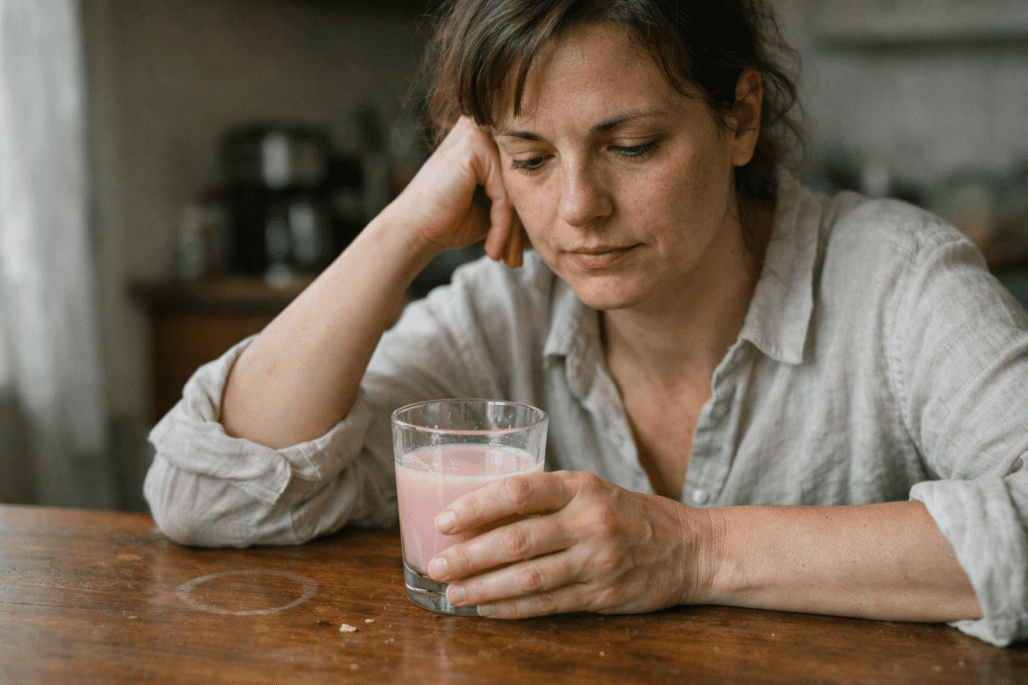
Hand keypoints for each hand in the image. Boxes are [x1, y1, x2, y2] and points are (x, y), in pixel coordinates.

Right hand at [394, 116, 528, 267]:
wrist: (414, 230)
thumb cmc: (450, 220)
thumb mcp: (495, 207)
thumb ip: (521, 197)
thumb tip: (561, 207)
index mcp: (492, 137)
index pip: (527, 177)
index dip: (524, 218)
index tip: (521, 253)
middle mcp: (486, 127)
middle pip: (524, 182)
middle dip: (521, 228)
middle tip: (516, 261)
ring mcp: (479, 133)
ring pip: (516, 190)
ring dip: (513, 232)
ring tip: (507, 259)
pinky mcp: (475, 148)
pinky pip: (505, 195)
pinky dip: (501, 227)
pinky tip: (492, 248)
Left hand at [425, 471, 716, 617]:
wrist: (692, 548)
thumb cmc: (629, 514)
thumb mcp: (592, 490)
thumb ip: (546, 499)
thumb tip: (479, 513)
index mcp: (581, 486)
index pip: (519, 489)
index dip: (477, 505)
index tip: (444, 519)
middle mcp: (589, 521)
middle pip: (517, 539)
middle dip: (469, 554)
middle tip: (436, 563)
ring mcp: (597, 560)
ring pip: (528, 577)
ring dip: (483, 587)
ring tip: (452, 592)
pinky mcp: (602, 594)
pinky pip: (547, 604)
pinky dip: (512, 608)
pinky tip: (486, 608)